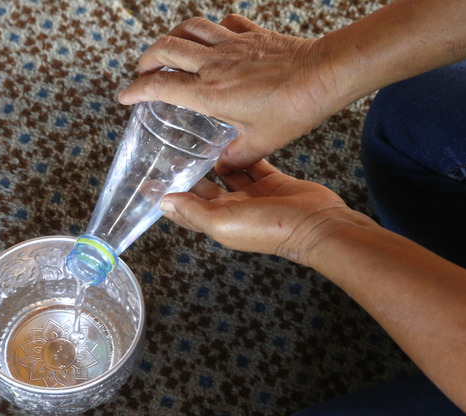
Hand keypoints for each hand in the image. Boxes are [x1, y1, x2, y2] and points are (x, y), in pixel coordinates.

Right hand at [118, 15, 336, 172]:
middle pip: (165, 48)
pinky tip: (214, 39)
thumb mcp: (260, 142)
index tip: (124, 97)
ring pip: (189, 28)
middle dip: (146, 58)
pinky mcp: (251, 35)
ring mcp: (232, 44)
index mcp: (210, 92)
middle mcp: (214, 63)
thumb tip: (222, 166)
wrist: (324, 75)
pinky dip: (212, 30)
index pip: (159, 86)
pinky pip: (224, 24)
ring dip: (173, 37)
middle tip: (143, 71)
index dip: (135, 91)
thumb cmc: (293, 109)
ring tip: (168, 49)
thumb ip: (235, 156)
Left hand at [159, 159, 374, 263]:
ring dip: (212, 160)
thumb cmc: (268, 228)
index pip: (184, 210)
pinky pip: (250, 164)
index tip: (149, 181)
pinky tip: (229, 137)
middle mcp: (232, 209)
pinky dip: (240, 153)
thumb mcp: (222, 222)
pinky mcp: (271, 182)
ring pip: (226, 174)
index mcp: (217, 222)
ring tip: (196, 139)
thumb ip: (193, 210)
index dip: (166, 197)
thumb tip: (165, 201)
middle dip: (187, 174)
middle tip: (171, 152)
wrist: (316, 224)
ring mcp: (252, 195)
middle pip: (203, 190)